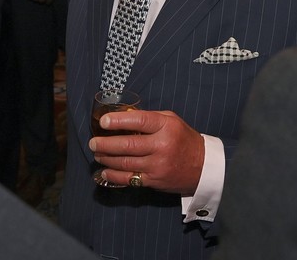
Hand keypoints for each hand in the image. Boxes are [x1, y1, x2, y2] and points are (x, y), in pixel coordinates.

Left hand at [89, 109, 205, 194]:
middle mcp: (161, 146)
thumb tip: (124, 115)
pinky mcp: (154, 180)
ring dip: (106, 158)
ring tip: (97, 154)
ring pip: (125, 162)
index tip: (103, 121)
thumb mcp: (171, 121)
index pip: (139, 120)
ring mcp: (157, 165)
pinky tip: (104, 171)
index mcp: (166, 126)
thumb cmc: (184, 139)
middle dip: (105, 143)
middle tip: (93, 142)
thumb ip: (150, 117)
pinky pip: (129, 178)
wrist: (203, 167)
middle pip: (128, 144)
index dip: (119, 120)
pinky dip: (114, 175)